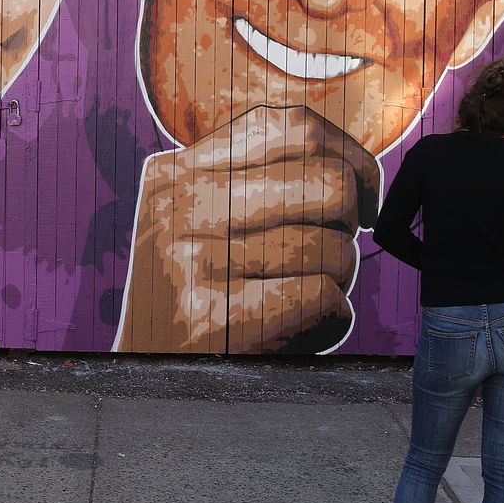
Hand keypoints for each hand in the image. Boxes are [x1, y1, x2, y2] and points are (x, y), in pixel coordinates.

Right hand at [115, 105, 378, 353]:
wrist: (143, 376)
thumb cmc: (195, 290)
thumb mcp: (198, 215)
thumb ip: (255, 175)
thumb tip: (354, 168)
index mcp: (177, 169)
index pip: (295, 126)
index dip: (351, 159)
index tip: (360, 197)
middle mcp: (178, 205)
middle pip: (329, 183)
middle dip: (349, 224)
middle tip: (327, 253)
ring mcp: (190, 261)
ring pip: (335, 249)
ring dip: (338, 280)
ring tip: (297, 297)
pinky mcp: (211, 322)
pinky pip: (324, 299)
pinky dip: (329, 320)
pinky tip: (293, 330)